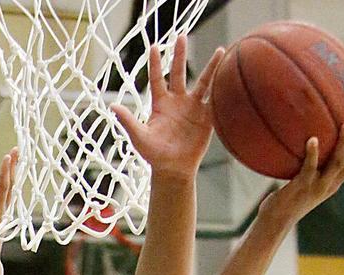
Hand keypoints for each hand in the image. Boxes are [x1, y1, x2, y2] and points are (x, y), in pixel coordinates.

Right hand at [0, 149, 17, 261]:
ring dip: (14, 172)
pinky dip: (11, 181)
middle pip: (11, 184)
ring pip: (12, 188)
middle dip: (14, 166)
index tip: (8, 156)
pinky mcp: (2, 214)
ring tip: (16, 158)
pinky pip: (9, 193)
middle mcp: (3, 209)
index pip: (2, 187)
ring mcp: (4, 212)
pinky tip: (11, 177)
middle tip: (17, 149)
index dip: (5, 172)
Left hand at [112, 36, 225, 181]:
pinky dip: (222, 87)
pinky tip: (231, 73)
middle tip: (181, 37)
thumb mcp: (139, 137)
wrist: (173, 169)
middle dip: (180, 55)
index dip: (155, 63)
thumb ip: (128, 120)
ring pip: (204, 82)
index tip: (154, 46)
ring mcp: (193, 108)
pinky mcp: (207, 117)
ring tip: (220, 50)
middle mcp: (177, 101)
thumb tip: (112, 106)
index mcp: (160, 104)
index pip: (156, 78)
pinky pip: (215, 99)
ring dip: (212, 67)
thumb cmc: (153, 154)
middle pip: (179, 73)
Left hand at [259, 122, 343, 225]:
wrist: (276, 220)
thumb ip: (311, 169)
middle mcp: (330, 184)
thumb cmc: (287, 199)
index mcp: (333, 182)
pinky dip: (313, 153)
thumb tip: (309, 146)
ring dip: (343, 143)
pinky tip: (312, 140)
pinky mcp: (302, 186)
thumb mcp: (305, 184)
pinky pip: (310, 167)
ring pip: (337, 162)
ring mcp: (317, 186)